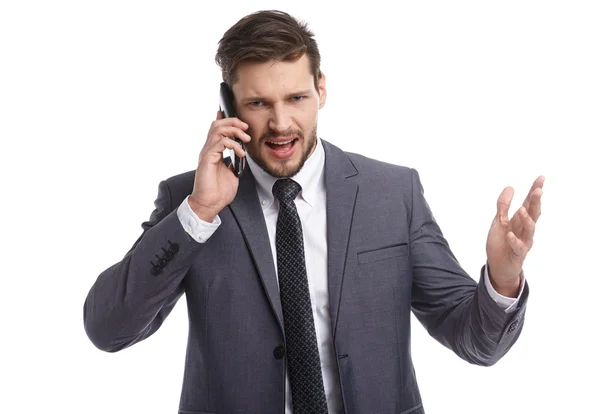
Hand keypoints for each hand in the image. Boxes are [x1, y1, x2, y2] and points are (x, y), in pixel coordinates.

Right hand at [189, 111, 250, 221]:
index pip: (217, 130)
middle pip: (217, 124)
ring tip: (245, 138)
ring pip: (217, 129)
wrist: (210, 204)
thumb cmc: (218, 192)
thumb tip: (241, 155)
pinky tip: (240, 153)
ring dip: (234, 130)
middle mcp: (209, 150)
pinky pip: (220, 142)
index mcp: (214, 152)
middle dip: (233, 122)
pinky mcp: (207, 158)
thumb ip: (235, 162)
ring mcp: (207, 153)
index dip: (226, 120)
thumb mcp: (232, 174)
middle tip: (245, 128)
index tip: (240, 121)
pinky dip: (233, 144)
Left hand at [486, 176, 544, 296]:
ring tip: (522, 210)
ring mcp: (523, 241)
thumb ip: (503, 206)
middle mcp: (524, 229)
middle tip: (538, 191)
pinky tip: (509, 235)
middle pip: (533, 214)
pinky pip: (518, 247)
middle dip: (535, 202)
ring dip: (526, 220)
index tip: (541, 178)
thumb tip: (510, 187)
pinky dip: (514, 241)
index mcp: (519, 219)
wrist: (498, 266)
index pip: (529, 203)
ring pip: (529, 230)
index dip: (534, 191)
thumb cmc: (500, 243)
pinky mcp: (518, 254)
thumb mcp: (498, 222)